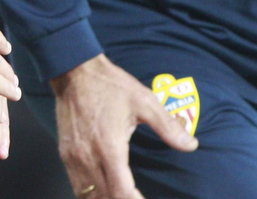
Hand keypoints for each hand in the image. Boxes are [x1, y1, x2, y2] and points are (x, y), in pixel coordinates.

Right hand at [51, 54, 197, 198]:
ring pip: (87, 197)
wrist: (74, 71)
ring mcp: (73, 158)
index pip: (122, 192)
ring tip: (122, 197)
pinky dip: (90, 195)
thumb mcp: (144, 101)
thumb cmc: (110, 85)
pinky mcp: (65, 153)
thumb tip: (191, 145)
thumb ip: (168, 126)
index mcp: (110, 147)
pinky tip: (103, 192)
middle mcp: (88, 157)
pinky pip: (77, 186)